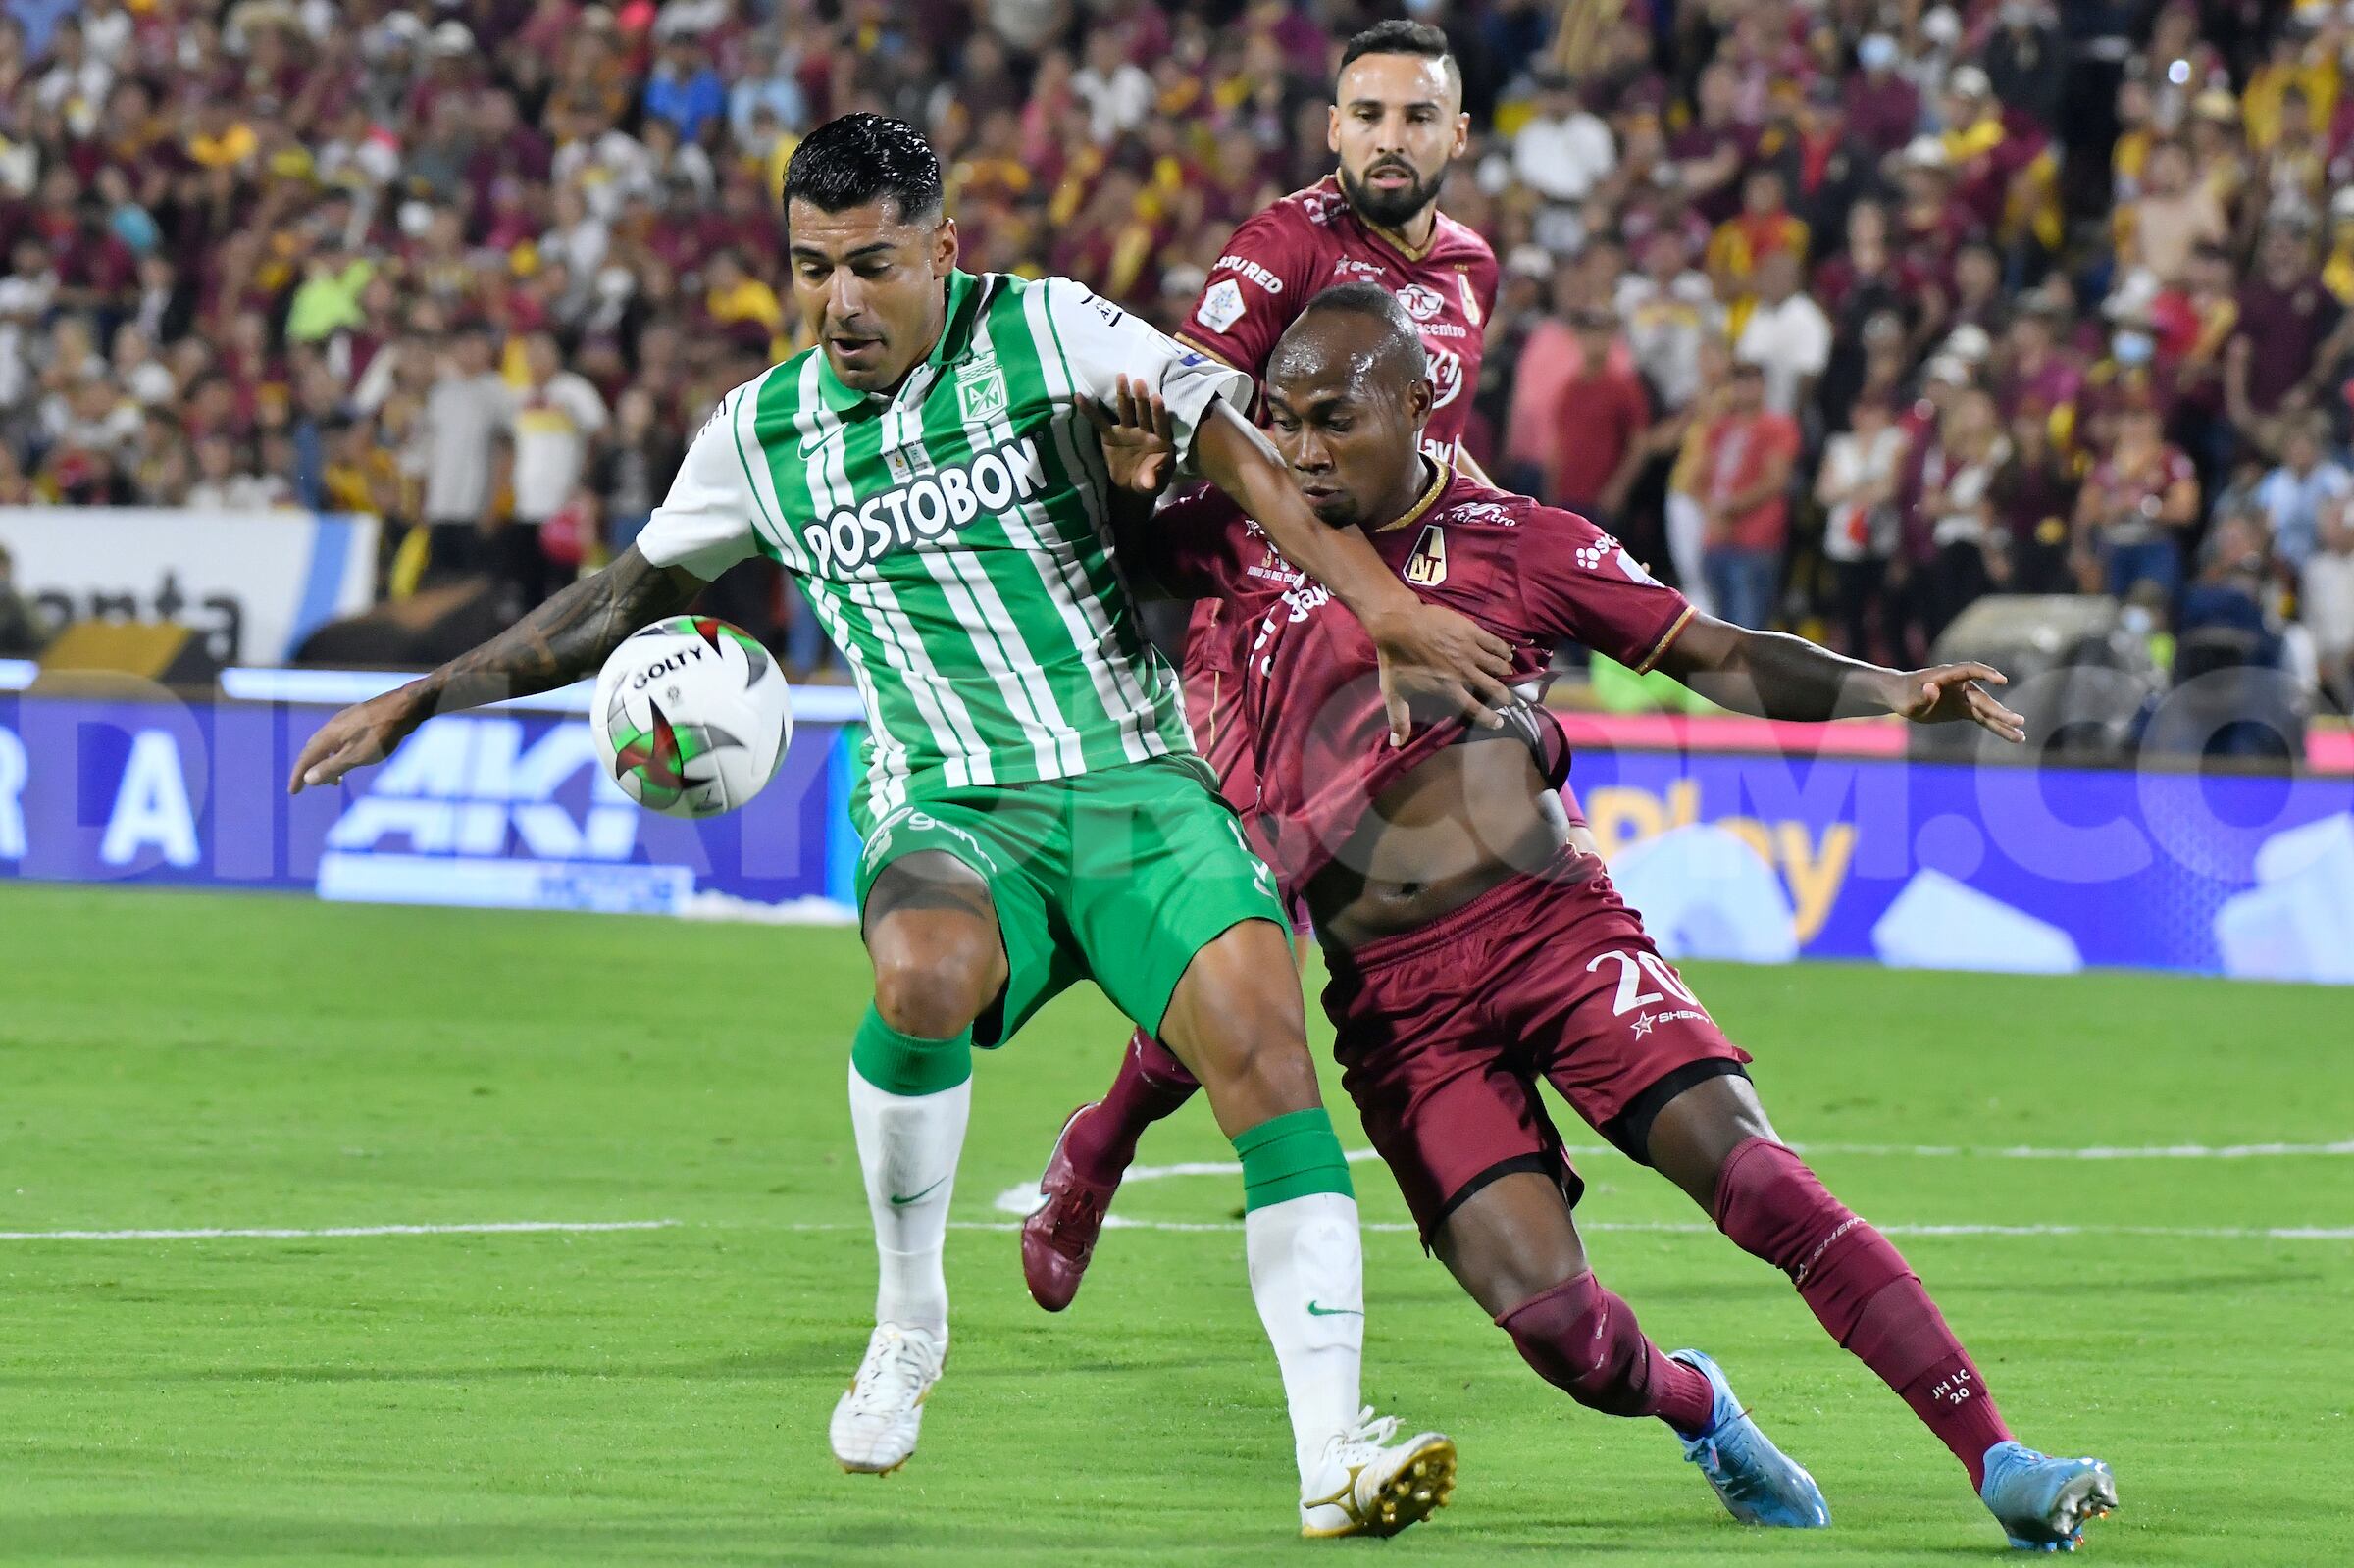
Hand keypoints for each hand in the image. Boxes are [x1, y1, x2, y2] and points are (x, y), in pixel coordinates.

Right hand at [287, 685, 429, 792]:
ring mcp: (346, 721)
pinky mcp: (360, 720)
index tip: (293, 792)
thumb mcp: (356, 756)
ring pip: (328, 745)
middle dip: (309, 769)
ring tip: (335, 782)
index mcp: (328, 735)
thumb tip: (308, 779)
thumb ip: (331, 767)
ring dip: (327, 763)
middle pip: (313, 750)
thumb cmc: (382, 733)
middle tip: (308, 786)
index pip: (305, 758)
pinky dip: (339, 754)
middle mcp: (333, 726)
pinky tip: (351, 760)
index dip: (298, 776)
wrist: (405, 706)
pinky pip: (341, 740)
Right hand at [1083, 372, 1176, 494]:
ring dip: (1123, 394)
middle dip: (1141, 398)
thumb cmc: (1148, 482)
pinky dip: (1090, 410)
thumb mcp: (1151, 484)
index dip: (1158, 412)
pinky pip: (1099, 421)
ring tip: (1121, 377)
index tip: (1156, 399)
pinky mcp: (1111, 434)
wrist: (1133, 485)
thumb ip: (1151, 480)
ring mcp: (1127, 430)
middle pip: (1143, 412)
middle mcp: (1145, 431)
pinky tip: (1079, 396)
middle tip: (1139, 382)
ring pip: (1126, 410)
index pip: (1160, 424)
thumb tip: (1148, 483)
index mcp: (1160, 441)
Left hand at [1362, 596, 1517, 745]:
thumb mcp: (1394, 692)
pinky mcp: (1472, 631)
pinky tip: (1507, 653)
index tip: (1499, 722)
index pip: (1475, 708)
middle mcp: (1464, 672)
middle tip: (1508, 699)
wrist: (1399, 623)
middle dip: (1504, 696)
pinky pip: (1495, 643)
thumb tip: (1396, 744)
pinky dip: (1504, 650)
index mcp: (1449, 689)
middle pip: (1494, 688)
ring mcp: (1470, 650)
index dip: (1490, 717)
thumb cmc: (1396, 659)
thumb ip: (1399, 719)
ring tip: (1508, 673)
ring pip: (1498, 665)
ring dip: (1505, 671)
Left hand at [1885, 661, 2024, 742]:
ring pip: (1987, 711)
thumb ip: (1922, 696)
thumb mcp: (1908, 698)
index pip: (1971, 671)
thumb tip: (1932, 689)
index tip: (2002, 680)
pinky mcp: (1963, 710)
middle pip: (1983, 698)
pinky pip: (1982, 718)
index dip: (1986, 674)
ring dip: (2003, 723)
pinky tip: (2013, 736)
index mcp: (1947, 676)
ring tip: (2021, 736)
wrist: (1900, 695)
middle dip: (2000, 711)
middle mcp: (1960, 685)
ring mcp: (1964, 698)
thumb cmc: (1902, 694)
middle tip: (2019, 721)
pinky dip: (1996, 727)